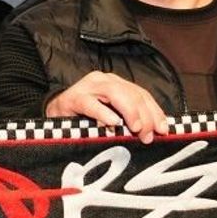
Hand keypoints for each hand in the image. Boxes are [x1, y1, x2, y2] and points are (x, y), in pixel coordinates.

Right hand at [44, 71, 167, 143]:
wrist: (52, 116)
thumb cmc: (84, 120)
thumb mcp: (110, 118)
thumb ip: (129, 121)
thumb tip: (154, 133)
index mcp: (116, 84)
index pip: (141, 94)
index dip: (155, 112)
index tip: (164, 130)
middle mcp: (104, 81)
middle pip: (132, 93)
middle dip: (145, 115)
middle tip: (148, 136)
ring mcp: (88, 87)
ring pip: (115, 93)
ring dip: (129, 111)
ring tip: (136, 128)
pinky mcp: (72, 98)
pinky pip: (90, 103)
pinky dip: (103, 113)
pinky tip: (112, 124)